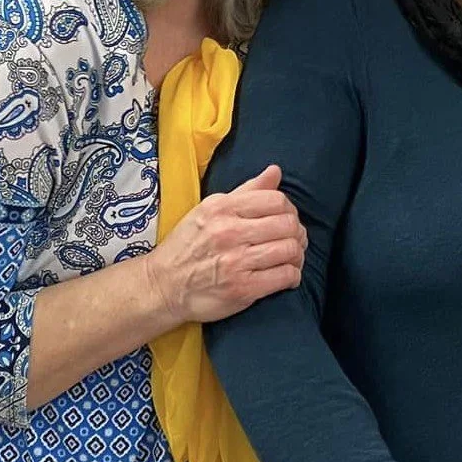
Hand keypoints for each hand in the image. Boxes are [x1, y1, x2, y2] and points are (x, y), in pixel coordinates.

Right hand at [143, 165, 306, 325]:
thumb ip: (246, 191)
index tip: (286, 219)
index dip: (289, 209)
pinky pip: (285, 276)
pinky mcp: (243, 289)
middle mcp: (230, 232)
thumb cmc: (188, 245)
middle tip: (293, 240)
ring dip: (297, 255)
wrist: (164, 285)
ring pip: (290, 250)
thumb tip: (275, 171)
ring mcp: (236, 262)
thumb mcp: (209, 210)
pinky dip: (293, 276)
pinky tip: (287, 276)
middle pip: (287, 225)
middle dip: (297, 232)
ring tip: (291, 258)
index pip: (276, 200)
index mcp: (222, 208)